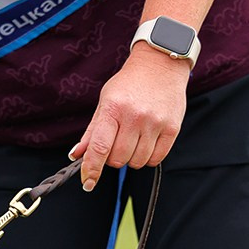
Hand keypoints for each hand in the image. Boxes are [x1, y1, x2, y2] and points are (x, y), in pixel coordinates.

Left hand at [70, 45, 191, 190]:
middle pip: (118, 159)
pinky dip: (148, 157)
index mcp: (113, 109)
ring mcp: (155, 123)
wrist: (160, 65)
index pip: (99, 148)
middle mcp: (135, 116)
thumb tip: (76, 155)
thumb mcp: (105, 102)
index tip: (88, 183)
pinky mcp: (172, 128)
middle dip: (114, 158)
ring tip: (133, 139)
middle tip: (117, 143)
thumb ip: (92, 131)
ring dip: (132, 158)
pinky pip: (156, 159)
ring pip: (137, 162)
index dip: (92, 169)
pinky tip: (146, 142)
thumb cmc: (129, 85)